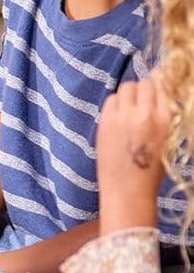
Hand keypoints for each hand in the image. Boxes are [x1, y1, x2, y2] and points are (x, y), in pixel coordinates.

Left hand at [96, 75, 172, 205]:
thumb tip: (159, 93)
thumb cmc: (151, 169)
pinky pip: (111, 98)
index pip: (163, 87)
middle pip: (144, 83)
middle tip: (142, 99)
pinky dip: (116, 101)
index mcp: (166, 121)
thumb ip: (163, 117)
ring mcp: (123, 116)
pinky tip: (119, 114)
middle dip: (144, 88)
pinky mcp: (105, 120)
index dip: (160, 83)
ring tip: (130, 108)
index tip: (158, 83)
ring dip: (129, 93)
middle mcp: (145, 115)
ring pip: (126, 87)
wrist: (127, 189)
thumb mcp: (167, 141)